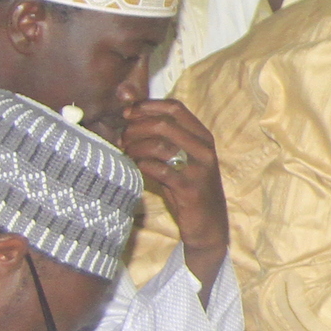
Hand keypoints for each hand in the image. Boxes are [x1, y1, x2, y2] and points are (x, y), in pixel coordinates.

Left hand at [123, 99, 227, 275]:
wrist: (209, 224)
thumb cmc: (188, 188)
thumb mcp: (181, 158)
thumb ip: (162, 137)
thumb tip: (131, 113)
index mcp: (203, 136)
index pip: (175, 108)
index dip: (147, 106)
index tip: (127, 113)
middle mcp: (204, 149)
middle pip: (164, 123)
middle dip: (136, 128)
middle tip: (122, 138)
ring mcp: (199, 169)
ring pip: (160, 145)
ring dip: (136, 146)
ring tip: (126, 152)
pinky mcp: (190, 189)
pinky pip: (160, 170)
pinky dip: (143, 165)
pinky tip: (136, 167)